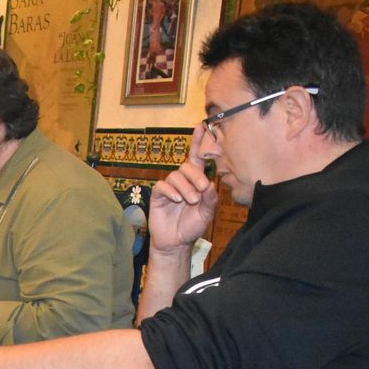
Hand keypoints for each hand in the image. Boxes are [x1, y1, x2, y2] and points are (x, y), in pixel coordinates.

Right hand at [148, 124, 218, 254]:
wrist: (176, 242)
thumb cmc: (192, 226)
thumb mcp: (206, 213)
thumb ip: (210, 199)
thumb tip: (210, 184)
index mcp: (196, 181)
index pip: (197, 158)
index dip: (199, 142)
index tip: (202, 126)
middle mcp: (182, 181)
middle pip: (188, 165)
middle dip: (196, 176)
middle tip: (201, 190)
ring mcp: (169, 187)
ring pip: (176, 175)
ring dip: (186, 187)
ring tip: (190, 201)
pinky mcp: (158, 195)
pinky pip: (163, 185)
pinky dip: (172, 191)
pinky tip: (177, 200)